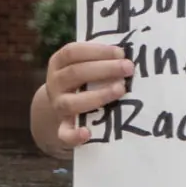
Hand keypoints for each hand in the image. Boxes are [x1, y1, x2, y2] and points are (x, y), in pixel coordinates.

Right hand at [30, 42, 133, 157]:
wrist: (62, 106)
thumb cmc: (83, 79)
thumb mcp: (84, 64)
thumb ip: (101, 59)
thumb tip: (130, 54)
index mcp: (58, 63)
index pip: (73, 52)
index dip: (97, 51)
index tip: (120, 52)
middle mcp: (55, 83)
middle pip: (75, 73)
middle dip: (105, 69)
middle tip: (128, 68)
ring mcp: (58, 106)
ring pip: (72, 102)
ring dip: (98, 96)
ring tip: (121, 90)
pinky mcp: (62, 127)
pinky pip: (65, 134)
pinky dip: (74, 135)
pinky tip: (87, 133)